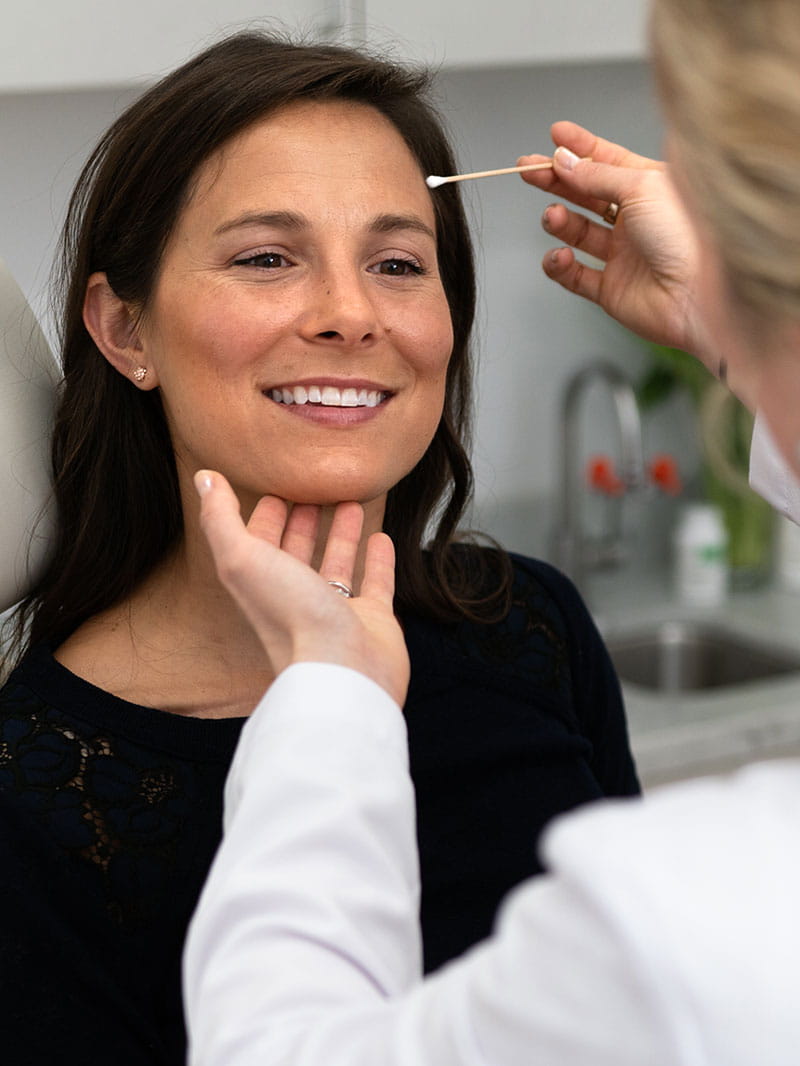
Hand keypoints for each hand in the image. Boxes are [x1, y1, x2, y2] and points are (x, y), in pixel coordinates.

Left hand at [194, 471, 409, 707]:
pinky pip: (376, 584)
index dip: (262, 518)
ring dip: (342, 534)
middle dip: (301, 522)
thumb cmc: (292, 618)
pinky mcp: (373, 622)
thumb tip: (204, 477)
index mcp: (262, 589)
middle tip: (313, 491)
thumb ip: (221, 519)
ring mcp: (336, 614)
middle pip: (296, 555)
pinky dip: (378, 560)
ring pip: (337, 566)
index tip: (275, 490)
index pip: (257, 547)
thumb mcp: (243, 559)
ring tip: (350, 502)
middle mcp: (296, 602)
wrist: (343, 670)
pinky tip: (381, 538)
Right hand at [518, 121, 715, 372]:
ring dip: (558, 221)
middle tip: (529, 170)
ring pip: (577, 232)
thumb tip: (564, 160)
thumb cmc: (686, 237)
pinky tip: (559, 255)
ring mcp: (622, 255)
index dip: (581, 147)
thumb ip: (597, 174)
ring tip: (553, 216)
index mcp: (650, 189)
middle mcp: (636, 220)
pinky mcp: (610, 289)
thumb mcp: (641, 187)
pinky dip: (560, 265)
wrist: (697, 296)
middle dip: (556, 180)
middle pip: (586, 193)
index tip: (555, 134)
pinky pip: (574, 275)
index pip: (609, 160)